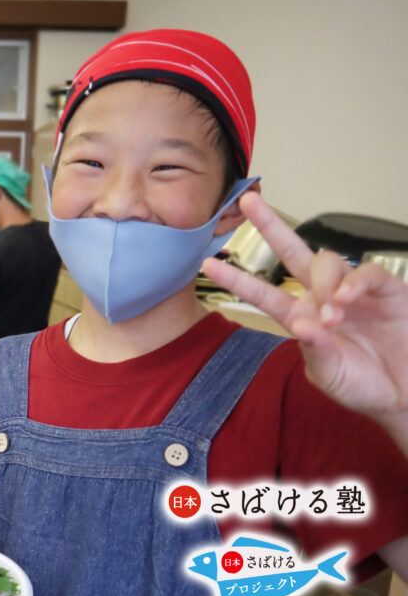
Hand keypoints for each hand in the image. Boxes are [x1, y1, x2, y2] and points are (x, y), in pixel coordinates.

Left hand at [202, 191, 407, 423]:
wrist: (404, 394)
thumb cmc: (363, 386)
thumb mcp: (329, 374)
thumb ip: (315, 350)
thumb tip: (302, 324)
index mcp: (300, 317)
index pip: (263, 293)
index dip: (237, 279)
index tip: (207, 263)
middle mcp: (322, 298)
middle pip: (292, 253)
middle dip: (270, 226)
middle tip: (249, 201)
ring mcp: (353, 292)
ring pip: (326, 262)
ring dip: (324, 284)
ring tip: (334, 316)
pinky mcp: (386, 290)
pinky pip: (366, 273)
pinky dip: (355, 283)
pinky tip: (347, 300)